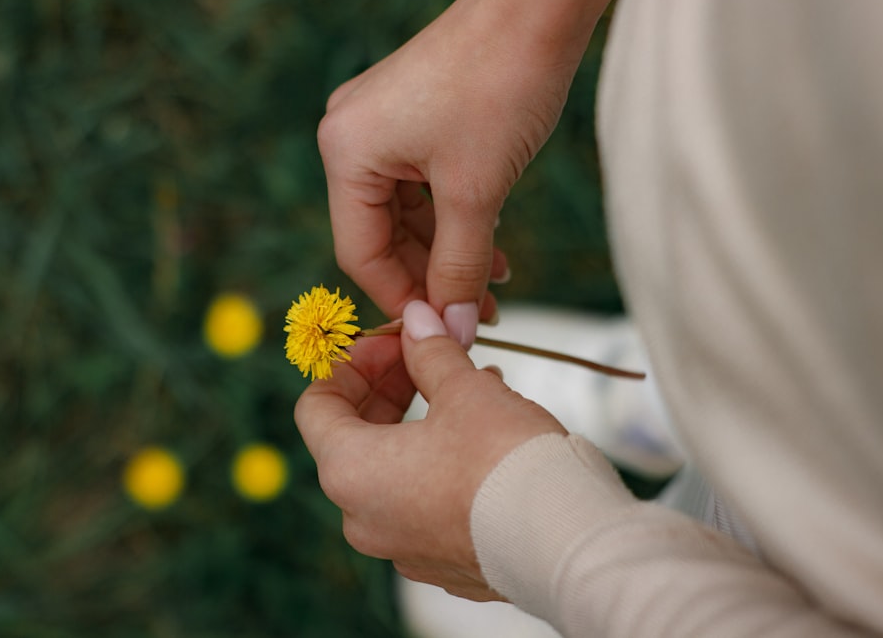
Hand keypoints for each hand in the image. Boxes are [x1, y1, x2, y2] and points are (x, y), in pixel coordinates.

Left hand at [294, 301, 567, 599]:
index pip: (316, 407)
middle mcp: (364, 519)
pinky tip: (486, 433)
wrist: (565, 541)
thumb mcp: (464, 390)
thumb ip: (430, 352)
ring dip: (421, 421)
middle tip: (426, 356)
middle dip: (389, 389)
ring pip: (394, 469)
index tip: (392, 343)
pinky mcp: (441, 562)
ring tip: (470, 384)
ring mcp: (402, 547)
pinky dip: (442, 462)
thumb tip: (417, 320)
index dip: (352, 365)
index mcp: (350, 472)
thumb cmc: (505, 463)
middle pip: (353, 438)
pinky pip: (425, 502)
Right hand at [318, 0, 622, 343]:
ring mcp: (381, 124)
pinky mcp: (412, 117)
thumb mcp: (477, 191)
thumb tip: (450, 331)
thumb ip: (459, 266)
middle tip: (475, 313)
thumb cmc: (502, 84)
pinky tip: (488, 244)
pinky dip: (453, 217)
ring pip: (406, 214)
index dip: (401, 298)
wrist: (538, 4)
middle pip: (381, 235)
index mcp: (347, 152)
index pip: (359, 252)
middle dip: (431, 276)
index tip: (441, 331)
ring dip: (448, 251)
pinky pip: (422, 186)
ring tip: (492, 284)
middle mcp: (352, 136)